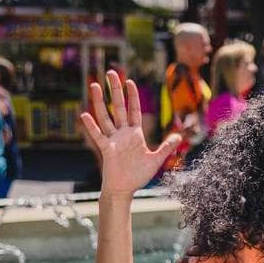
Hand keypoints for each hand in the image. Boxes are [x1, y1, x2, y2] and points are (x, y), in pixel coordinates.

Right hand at [77, 71, 179, 195]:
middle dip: (115, 90)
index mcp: (134, 134)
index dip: (132, 96)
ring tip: (94, 85)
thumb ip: (167, 147)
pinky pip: (98, 136)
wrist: (125, 189)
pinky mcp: (107, 150)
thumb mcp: (157, 159)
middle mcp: (122, 134)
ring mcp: (113, 140)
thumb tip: (179, 136)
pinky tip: (84, 114)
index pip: (134, 110)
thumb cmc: (138, 175)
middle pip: (118, 107)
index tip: (129, 81)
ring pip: (105, 116)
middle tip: (110, 73)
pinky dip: (91, 126)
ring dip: (99, 101)